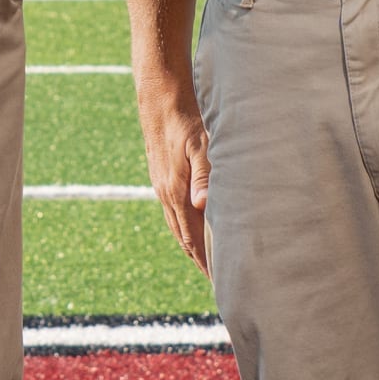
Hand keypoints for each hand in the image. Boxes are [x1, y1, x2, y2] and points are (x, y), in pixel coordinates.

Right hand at [135, 74, 209, 270]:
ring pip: (176, 226)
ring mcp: (161, 187)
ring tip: (205, 262)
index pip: (194, 238)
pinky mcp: (161, 177)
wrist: (159, 98)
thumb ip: (204, 176)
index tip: (219, 281)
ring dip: (190, 245)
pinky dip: (183, 227)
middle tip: (216, 281)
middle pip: (184, 238)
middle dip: (200, 260)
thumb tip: (203, 206)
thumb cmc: (187, 119)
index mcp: (177, 193)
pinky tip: (191, 227)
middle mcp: (166, 195)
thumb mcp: (200, 145)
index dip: (206, 261)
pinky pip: (172, 212)